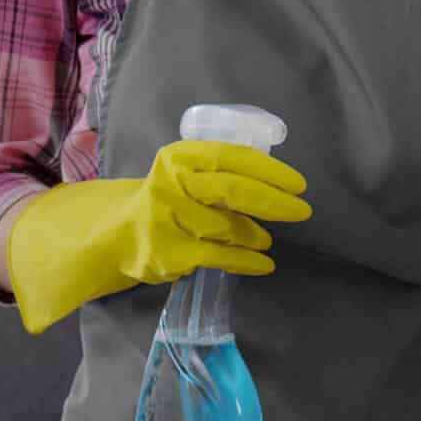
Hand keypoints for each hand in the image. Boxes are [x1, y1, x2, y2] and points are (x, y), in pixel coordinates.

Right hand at [7, 139, 311, 333]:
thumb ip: (222, 172)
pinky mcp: (169, 253)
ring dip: (256, 234)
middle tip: (302, 211)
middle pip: (233, 190)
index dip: (270, 170)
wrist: (118, 235)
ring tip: (267, 238)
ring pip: (228, 226)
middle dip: (274, 201)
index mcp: (180, 156)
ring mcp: (168, 220)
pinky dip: (247, 261)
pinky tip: (264, 263)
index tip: (299, 184)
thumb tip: (278, 184)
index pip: (233, 157)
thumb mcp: (187, 173)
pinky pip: (220, 256)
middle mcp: (171, 183)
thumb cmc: (168, 199)